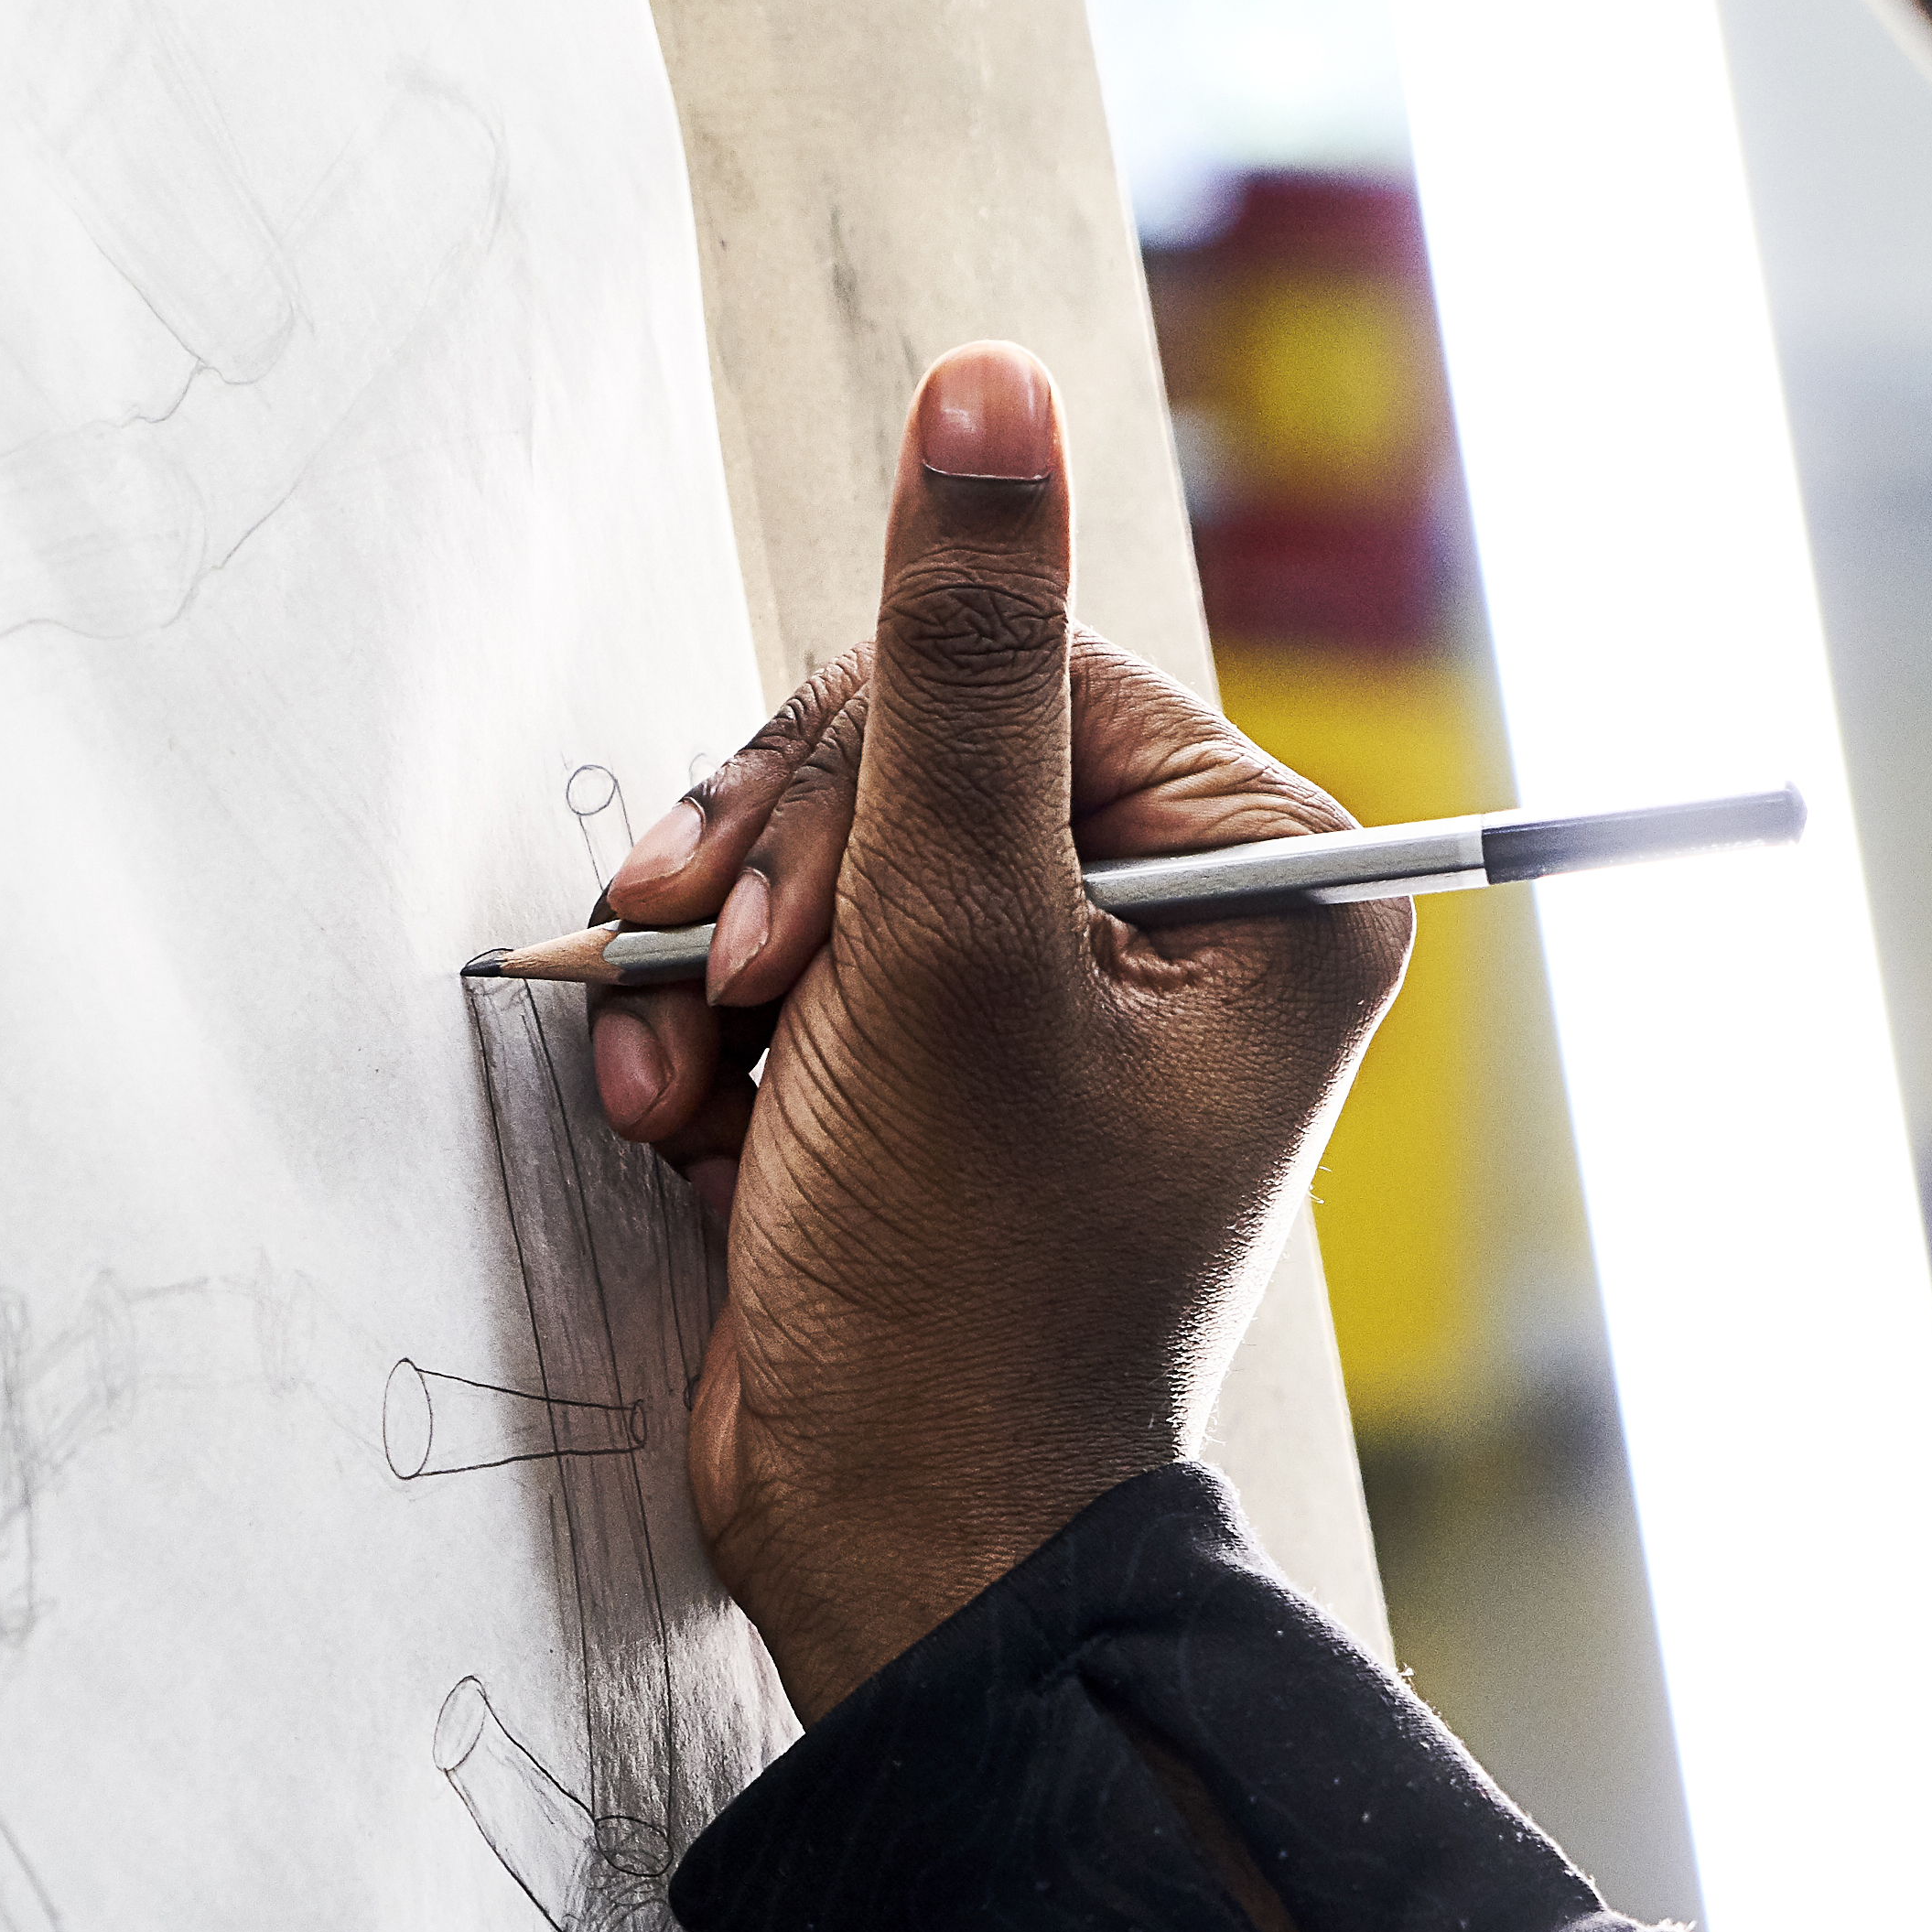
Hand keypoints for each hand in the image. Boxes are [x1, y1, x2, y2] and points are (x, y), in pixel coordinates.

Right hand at [590, 341, 1407, 1723]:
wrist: (893, 1544)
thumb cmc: (959, 1289)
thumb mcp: (949, 947)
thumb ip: (950, 666)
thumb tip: (984, 387)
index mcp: (1254, 888)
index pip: (1018, 677)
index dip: (854, 772)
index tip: (778, 921)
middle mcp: (1158, 938)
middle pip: (905, 766)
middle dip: (773, 881)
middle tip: (717, 991)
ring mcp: (1028, 1016)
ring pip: (817, 871)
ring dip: (710, 969)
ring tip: (676, 1087)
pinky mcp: (915, 1086)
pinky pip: (781, 981)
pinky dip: (705, 1043)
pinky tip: (678, 1127)